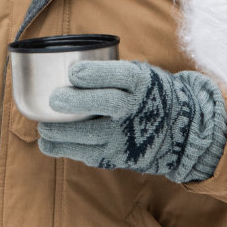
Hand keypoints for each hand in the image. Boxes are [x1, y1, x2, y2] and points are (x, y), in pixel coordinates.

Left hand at [36, 60, 226, 183]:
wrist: (181, 130)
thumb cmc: (146, 94)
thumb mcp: (138, 74)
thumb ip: (109, 72)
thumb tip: (63, 70)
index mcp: (143, 83)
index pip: (123, 76)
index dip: (97, 74)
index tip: (73, 72)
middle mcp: (139, 108)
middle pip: (109, 104)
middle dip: (78, 102)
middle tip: (54, 99)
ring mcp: (130, 136)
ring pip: (94, 134)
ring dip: (63, 132)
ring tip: (45, 128)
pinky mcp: (122, 157)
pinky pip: (91, 154)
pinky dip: (67, 150)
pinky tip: (50, 144)